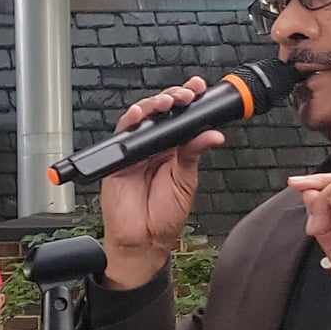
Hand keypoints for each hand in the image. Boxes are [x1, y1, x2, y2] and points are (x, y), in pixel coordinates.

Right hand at [98, 77, 223, 288]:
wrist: (144, 240)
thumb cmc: (164, 216)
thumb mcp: (185, 181)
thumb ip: (193, 154)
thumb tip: (212, 134)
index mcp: (174, 149)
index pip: (182, 118)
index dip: (188, 100)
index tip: (199, 89)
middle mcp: (155, 146)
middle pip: (161, 111)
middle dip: (173, 97)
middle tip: (185, 95)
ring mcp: (136, 151)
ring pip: (142, 117)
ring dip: (153, 104)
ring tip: (167, 102)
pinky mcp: (118, 159)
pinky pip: (122, 134)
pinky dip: (130, 120)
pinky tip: (139, 115)